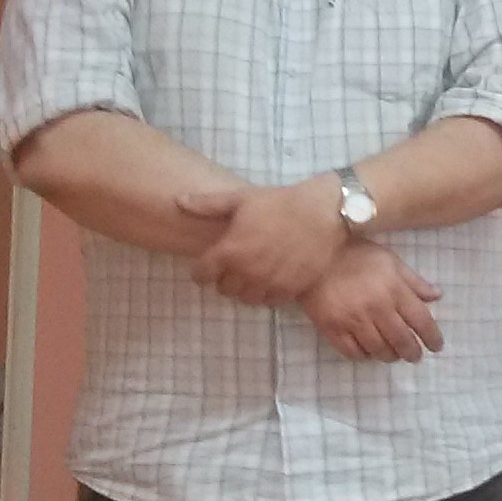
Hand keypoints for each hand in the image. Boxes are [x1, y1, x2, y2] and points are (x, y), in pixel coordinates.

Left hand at [180, 176, 347, 305]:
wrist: (324, 213)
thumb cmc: (280, 203)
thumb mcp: (242, 198)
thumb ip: (207, 204)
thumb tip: (178, 200)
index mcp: (229, 251)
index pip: (201, 275)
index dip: (202, 270)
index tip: (209, 264)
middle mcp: (246, 272)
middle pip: (223, 289)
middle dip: (225, 278)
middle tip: (234, 266)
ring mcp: (269, 283)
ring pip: (246, 299)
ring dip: (245, 289)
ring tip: (252, 275)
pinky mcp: (290, 289)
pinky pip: (270, 302)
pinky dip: (267, 294)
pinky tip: (271, 279)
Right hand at [299, 240, 443, 361]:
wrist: (314, 257)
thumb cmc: (356, 255)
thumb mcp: (390, 261)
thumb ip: (414, 281)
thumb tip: (437, 296)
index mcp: (394, 291)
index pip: (421, 321)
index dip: (432, 337)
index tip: (436, 347)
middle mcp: (378, 309)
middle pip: (402, 340)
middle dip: (412, 353)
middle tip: (415, 356)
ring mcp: (354, 321)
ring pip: (379, 350)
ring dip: (390, 356)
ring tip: (393, 355)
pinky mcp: (333, 330)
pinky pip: (353, 352)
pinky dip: (364, 356)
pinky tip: (368, 352)